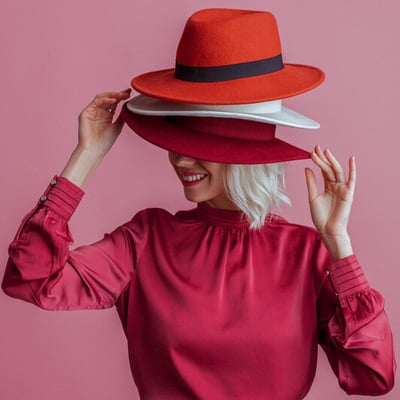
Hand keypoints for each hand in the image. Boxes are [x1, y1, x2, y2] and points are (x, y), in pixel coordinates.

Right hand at [77, 89, 130, 156]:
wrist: (94, 151)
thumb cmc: (105, 142)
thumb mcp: (117, 127)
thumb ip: (122, 117)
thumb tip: (129, 106)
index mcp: (107, 115)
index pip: (114, 102)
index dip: (122, 97)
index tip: (130, 93)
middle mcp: (99, 111)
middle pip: (109, 98)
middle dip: (118, 94)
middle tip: (127, 93)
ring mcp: (92, 111)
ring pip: (101, 97)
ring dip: (112, 95)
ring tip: (122, 95)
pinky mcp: (85, 113)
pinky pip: (95, 102)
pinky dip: (104, 100)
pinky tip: (113, 100)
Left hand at [305, 145, 355, 259]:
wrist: (327, 230)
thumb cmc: (321, 217)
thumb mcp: (312, 196)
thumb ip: (311, 182)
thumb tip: (307, 168)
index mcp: (327, 186)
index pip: (323, 170)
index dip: (318, 161)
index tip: (312, 152)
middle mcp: (336, 186)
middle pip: (329, 169)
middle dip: (323, 158)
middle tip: (316, 149)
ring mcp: (342, 189)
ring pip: (337, 172)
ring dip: (332, 161)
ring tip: (325, 151)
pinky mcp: (348, 194)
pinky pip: (352, 180)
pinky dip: (352, 169)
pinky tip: (351, 159)